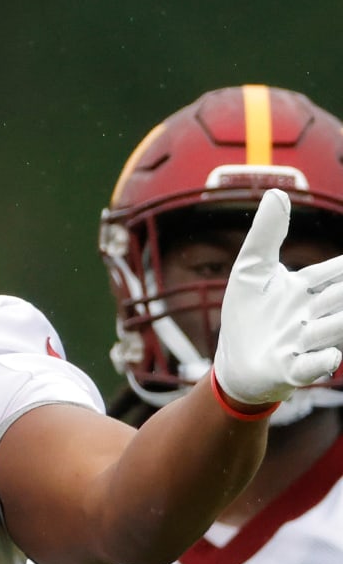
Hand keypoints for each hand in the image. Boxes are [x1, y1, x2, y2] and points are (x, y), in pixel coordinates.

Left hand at [214, 188, 342, 405]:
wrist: (232, 363)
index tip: (336, 272)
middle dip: (342, 295)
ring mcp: (306, 344)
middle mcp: (314, 316)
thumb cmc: (246, 316)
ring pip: (334, 328)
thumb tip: (276, 193)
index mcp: (309, 289)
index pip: (338, 270)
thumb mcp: (251, 270)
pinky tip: (326, 357)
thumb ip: (266, 235)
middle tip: (330, 296)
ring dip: (332, 325)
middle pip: (341, 297)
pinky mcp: (292, 370)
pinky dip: (322, 362)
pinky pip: (315, 366)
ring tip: (312, 325)